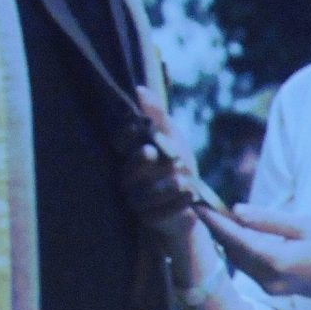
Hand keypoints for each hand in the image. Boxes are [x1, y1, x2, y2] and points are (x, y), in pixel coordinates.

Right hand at [122, 92, 210, 230]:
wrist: (190, 203)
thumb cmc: (177, 167)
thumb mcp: (172, 139)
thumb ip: (157, 119)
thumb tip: (140, 89)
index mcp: (130, 155)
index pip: (119, 143)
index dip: (126, 135)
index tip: (140, 129)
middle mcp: (127, 178)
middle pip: (127, 170)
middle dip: (143, 161)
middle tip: (158, 155)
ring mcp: (136, 202)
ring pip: (142, 195)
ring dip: (166, 185)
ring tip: (185, 181)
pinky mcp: (148, 220)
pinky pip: (157, 214)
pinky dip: (176, 204)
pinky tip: (190, 195)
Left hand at [197, 202, 310, 302]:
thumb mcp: (304, 225)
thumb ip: (268, 220)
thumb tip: (236, 210)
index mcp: (275, 261)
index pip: (234, 238)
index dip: (213, 221)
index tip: (195, 205)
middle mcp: (268, 279)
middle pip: (232, 251)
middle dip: (217, 230)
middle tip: (201, 206)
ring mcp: (271, 287)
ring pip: (239, 261)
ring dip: (228, 240)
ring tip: (214, 217)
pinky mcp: (275, 289)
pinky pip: (250, 267)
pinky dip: (242, 250)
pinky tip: (237, 234)